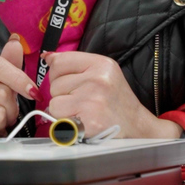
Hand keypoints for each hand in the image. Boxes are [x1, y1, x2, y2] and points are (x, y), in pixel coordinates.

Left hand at [42, 51, 182, 139]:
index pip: (59, 61)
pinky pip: (57, 117)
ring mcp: (93, 100)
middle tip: (84, 101)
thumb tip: (47, 57)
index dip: (59, 75)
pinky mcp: (88, 120)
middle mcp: (98, 79)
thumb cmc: (116, 102)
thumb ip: (74, 64)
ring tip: (84, 111)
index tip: (73, 83)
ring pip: (54, 101)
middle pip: (54, 82)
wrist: (138, 128)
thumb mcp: (102, 74)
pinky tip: (83, 121)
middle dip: (63, 94)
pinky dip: (65, 122)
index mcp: (102, 64)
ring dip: (64, 109)